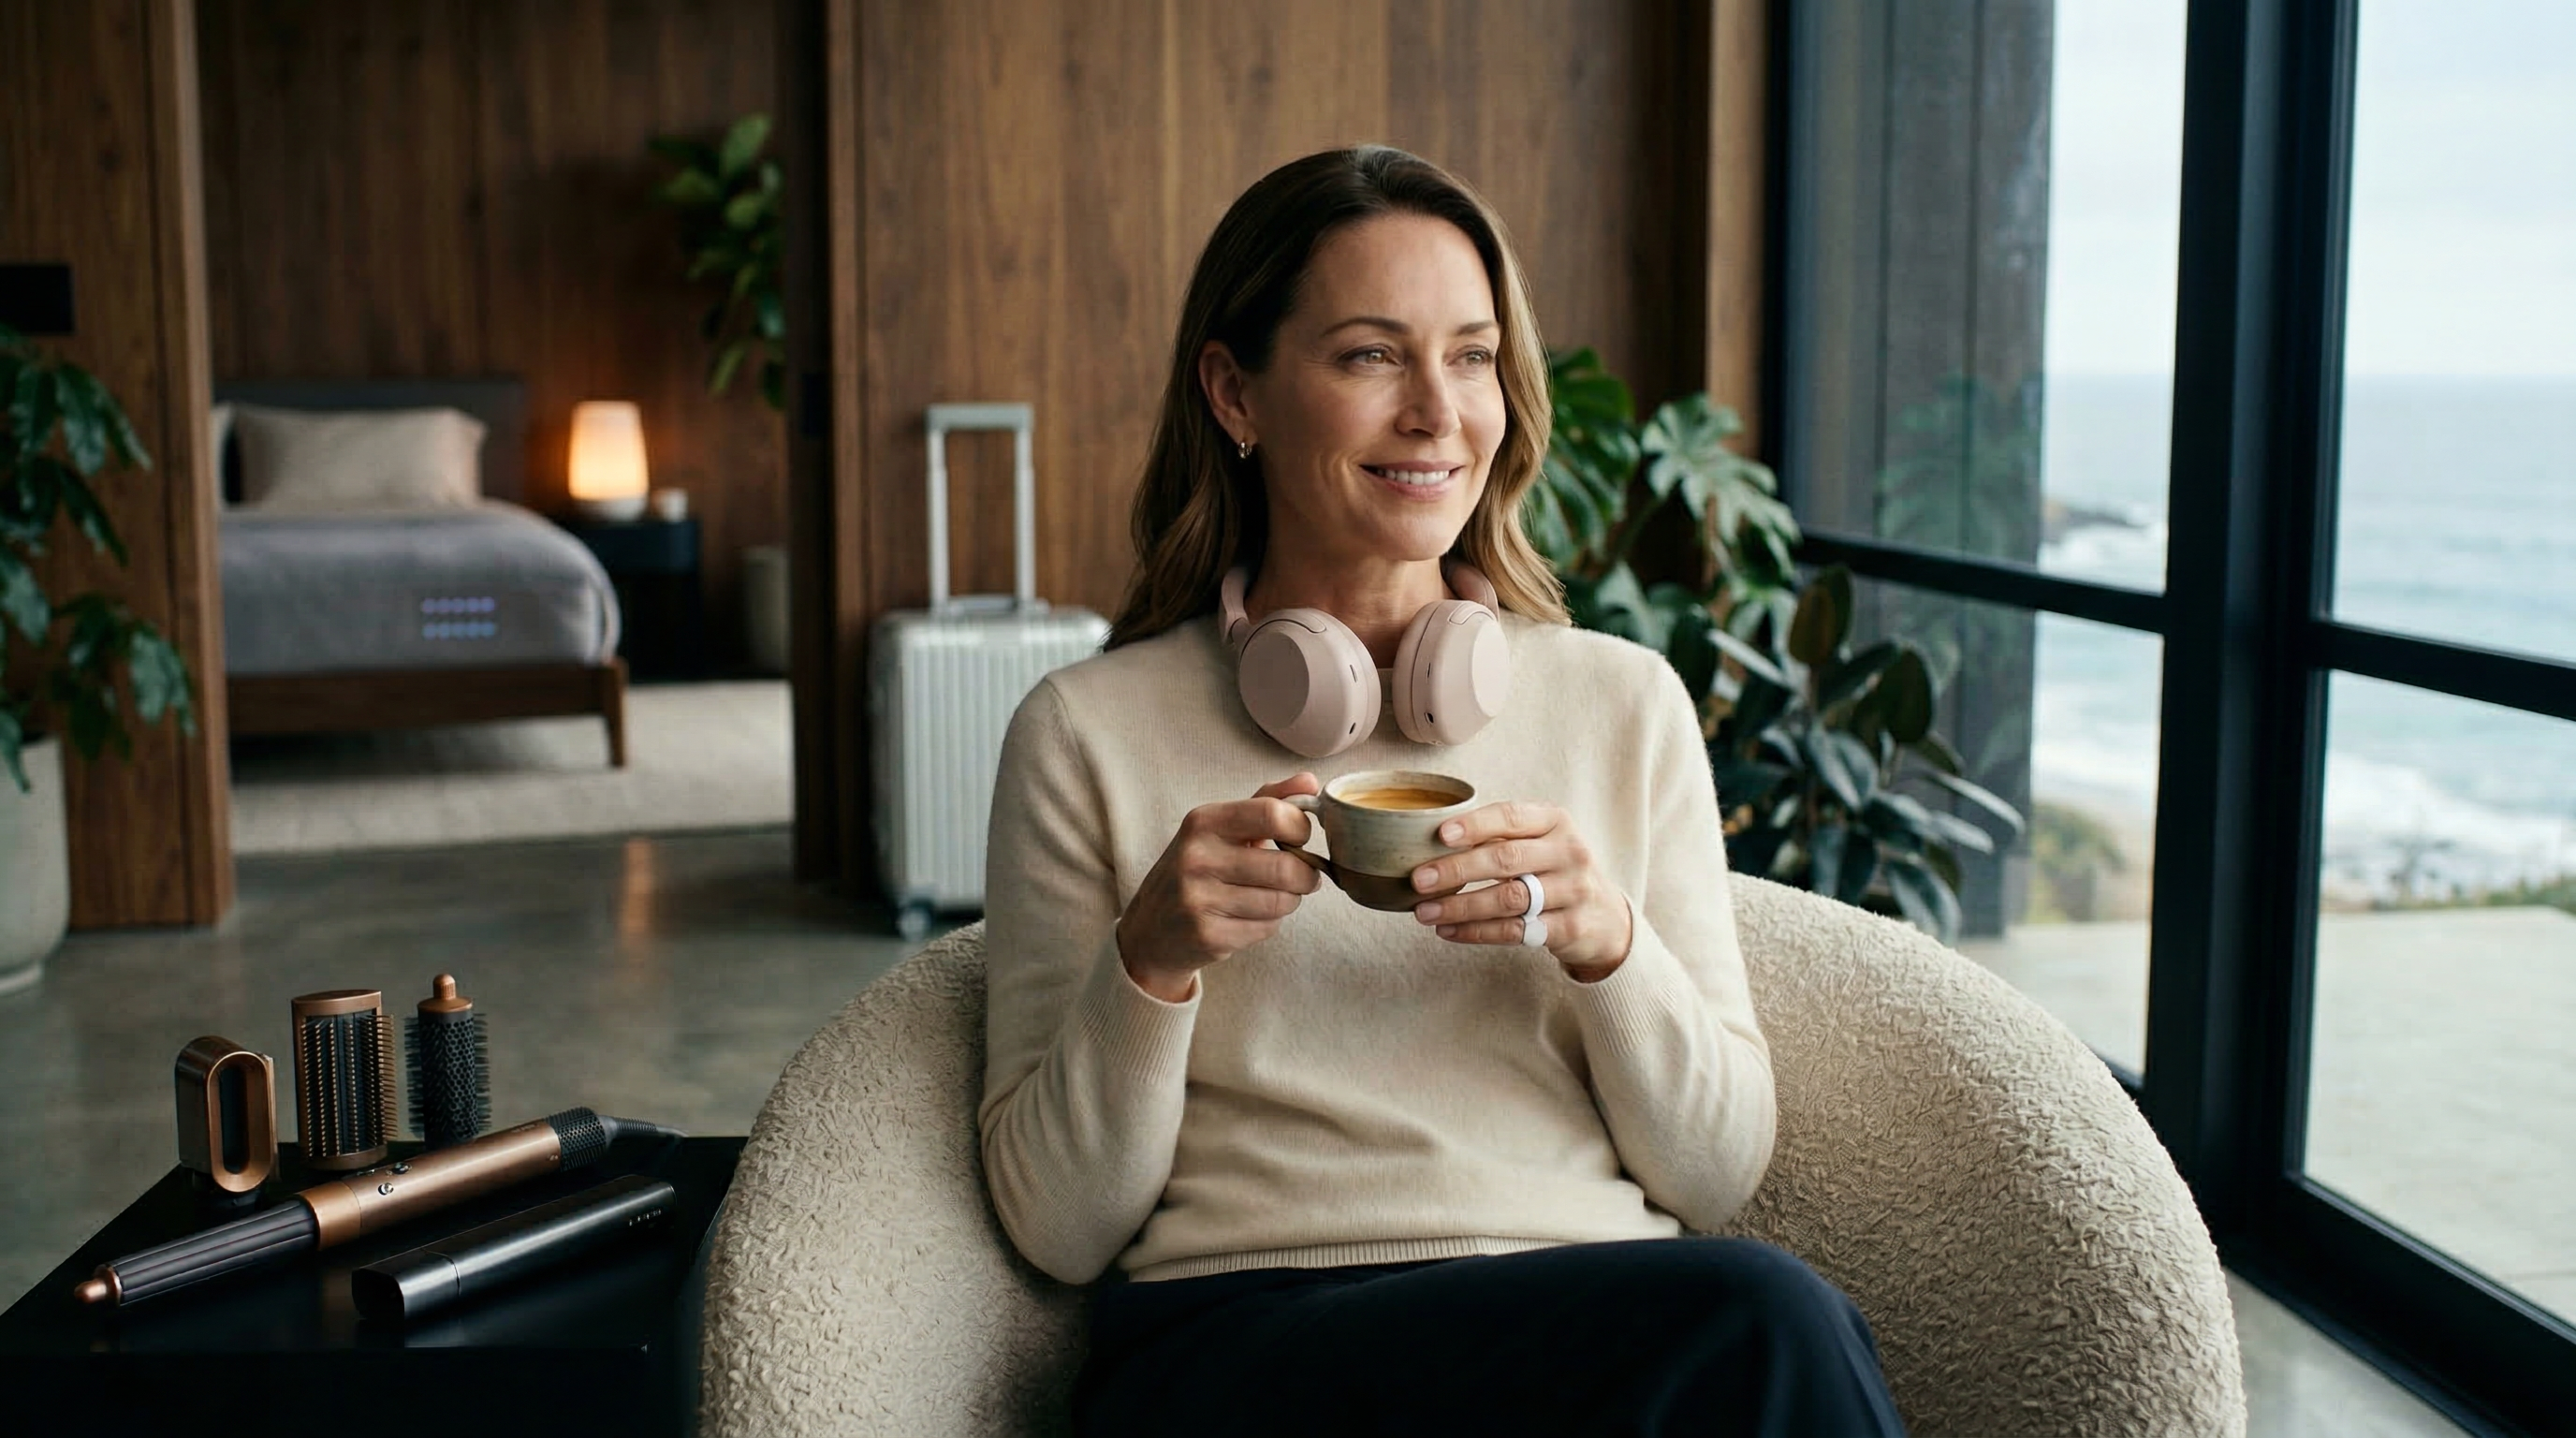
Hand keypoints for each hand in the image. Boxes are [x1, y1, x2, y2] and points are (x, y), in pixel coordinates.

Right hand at [1115, 772, 1325, 1001]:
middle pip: (1285, 866)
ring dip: (1288, 901)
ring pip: (1281, 901)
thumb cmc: (1197, 869)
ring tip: (1272, 896)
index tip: (1299, 838)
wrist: (1151, 927)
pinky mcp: (1207, 935)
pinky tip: (1248, 918)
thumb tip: (1310, 782)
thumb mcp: (1222, 827)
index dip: (1300, 828)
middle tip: (1301, 876)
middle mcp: (1196, 857)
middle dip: (1305, 875)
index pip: (1272, 813)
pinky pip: (1266, 928)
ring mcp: (1199, 898)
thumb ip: (1267, 801)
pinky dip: (1269, 924)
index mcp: (1203, 821)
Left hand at [1409, 801, 1634, 979]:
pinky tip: (1449, 931)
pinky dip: (1477, 932)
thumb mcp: (1541, 841)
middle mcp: (1569, 852)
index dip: (1475, 825)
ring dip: (1461, 907)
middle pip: (1506, 859)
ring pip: (1508, 899)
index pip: (1512, 817)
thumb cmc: (1555, 870)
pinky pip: (1515, 931)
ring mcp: (1573, 891)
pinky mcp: (1570, 928)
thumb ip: (1500, 836)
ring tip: (1425, 912)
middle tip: (1419, 879)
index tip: (1441, 835)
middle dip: (1457, 869)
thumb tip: (1431, 842)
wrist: (1606, 917)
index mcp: (1556, 821)